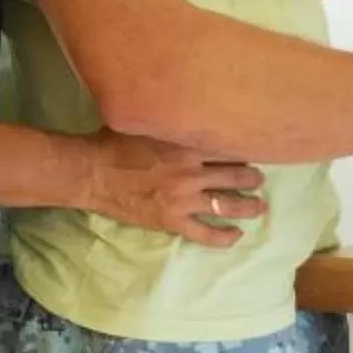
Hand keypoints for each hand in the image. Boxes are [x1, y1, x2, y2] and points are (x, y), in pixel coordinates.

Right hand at [83, 133, 268, 246]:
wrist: (93, 172)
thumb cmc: (115, 143)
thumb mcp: (148, 124)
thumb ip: (173, 125)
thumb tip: (189, 115)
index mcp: (186, 146)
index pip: (228, 149)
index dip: (244, 151)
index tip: (252, 152)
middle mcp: (191, 172)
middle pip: (234, 176)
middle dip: (252, 179)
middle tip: (259, 179)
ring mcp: (183, 199)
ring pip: (226, 205)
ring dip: (248, 207)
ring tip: (259, 207)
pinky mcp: (172, 221)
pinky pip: (205, 233)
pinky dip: (224, 237)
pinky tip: (236, 236)